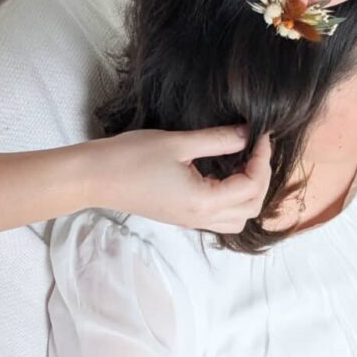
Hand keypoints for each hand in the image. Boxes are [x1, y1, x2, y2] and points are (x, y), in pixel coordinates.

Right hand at [75, 127, 270, 232]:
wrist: (94, 178)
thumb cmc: (129, 158)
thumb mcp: (178, 143)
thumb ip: (217, 139)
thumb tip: (248, 134)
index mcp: (204, 202)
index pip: (251, 186)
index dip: (262, 160)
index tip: (261, 135)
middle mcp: (201, 219)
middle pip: (251, 208)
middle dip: (261, 178)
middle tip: (257, 149)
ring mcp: (191, 222)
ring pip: (238, 219)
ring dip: (249, 194)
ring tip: (244, 163)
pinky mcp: (183, 218)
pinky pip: (220, 217)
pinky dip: (233, 199)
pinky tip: (226, 173)